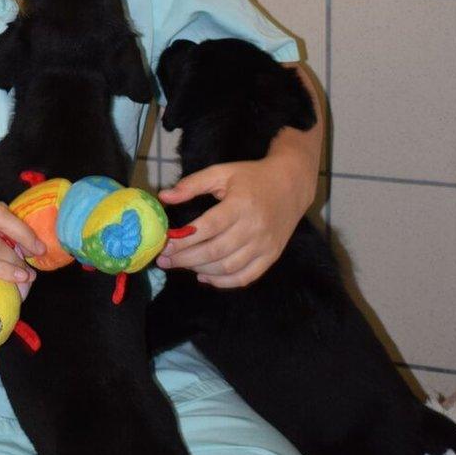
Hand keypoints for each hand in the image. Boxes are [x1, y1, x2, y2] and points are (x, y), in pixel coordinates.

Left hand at [156, 154, 310, 288]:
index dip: (184, 240)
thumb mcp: (221, 173)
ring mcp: (265, 245)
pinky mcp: (271, 256)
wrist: (291, 185)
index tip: (164, 244)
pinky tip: (204, 276)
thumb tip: (164, 197)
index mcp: (241, 205)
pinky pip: (245, 277)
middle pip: (214, 252)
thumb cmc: (252, 177)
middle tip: (164, 260)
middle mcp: (254, 228)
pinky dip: (222, 282)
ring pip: (227, 268)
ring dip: (199, 269)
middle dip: (184, 259)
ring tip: (180, 264)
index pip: (208, 228)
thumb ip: (192, 185)